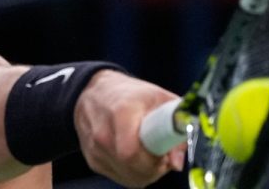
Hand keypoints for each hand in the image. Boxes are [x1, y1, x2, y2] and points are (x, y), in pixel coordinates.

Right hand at [74, 70, 185, 187]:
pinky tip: (136, 157)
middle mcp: (102, 132)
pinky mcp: (92, 160)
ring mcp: (94, 148)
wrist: (95, 91)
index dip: (154, 160)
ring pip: (127, 177)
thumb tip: (177, 162)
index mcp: (121, 112)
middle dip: (153, 168)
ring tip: (149, 153)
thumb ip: (175, 128)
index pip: (132, 153)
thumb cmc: (129, 94)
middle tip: (162, 156)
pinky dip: (132, 172)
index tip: (165, 154)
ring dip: (144, 172)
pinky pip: (119, 177)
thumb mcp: (160, 99)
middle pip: (131, 167)